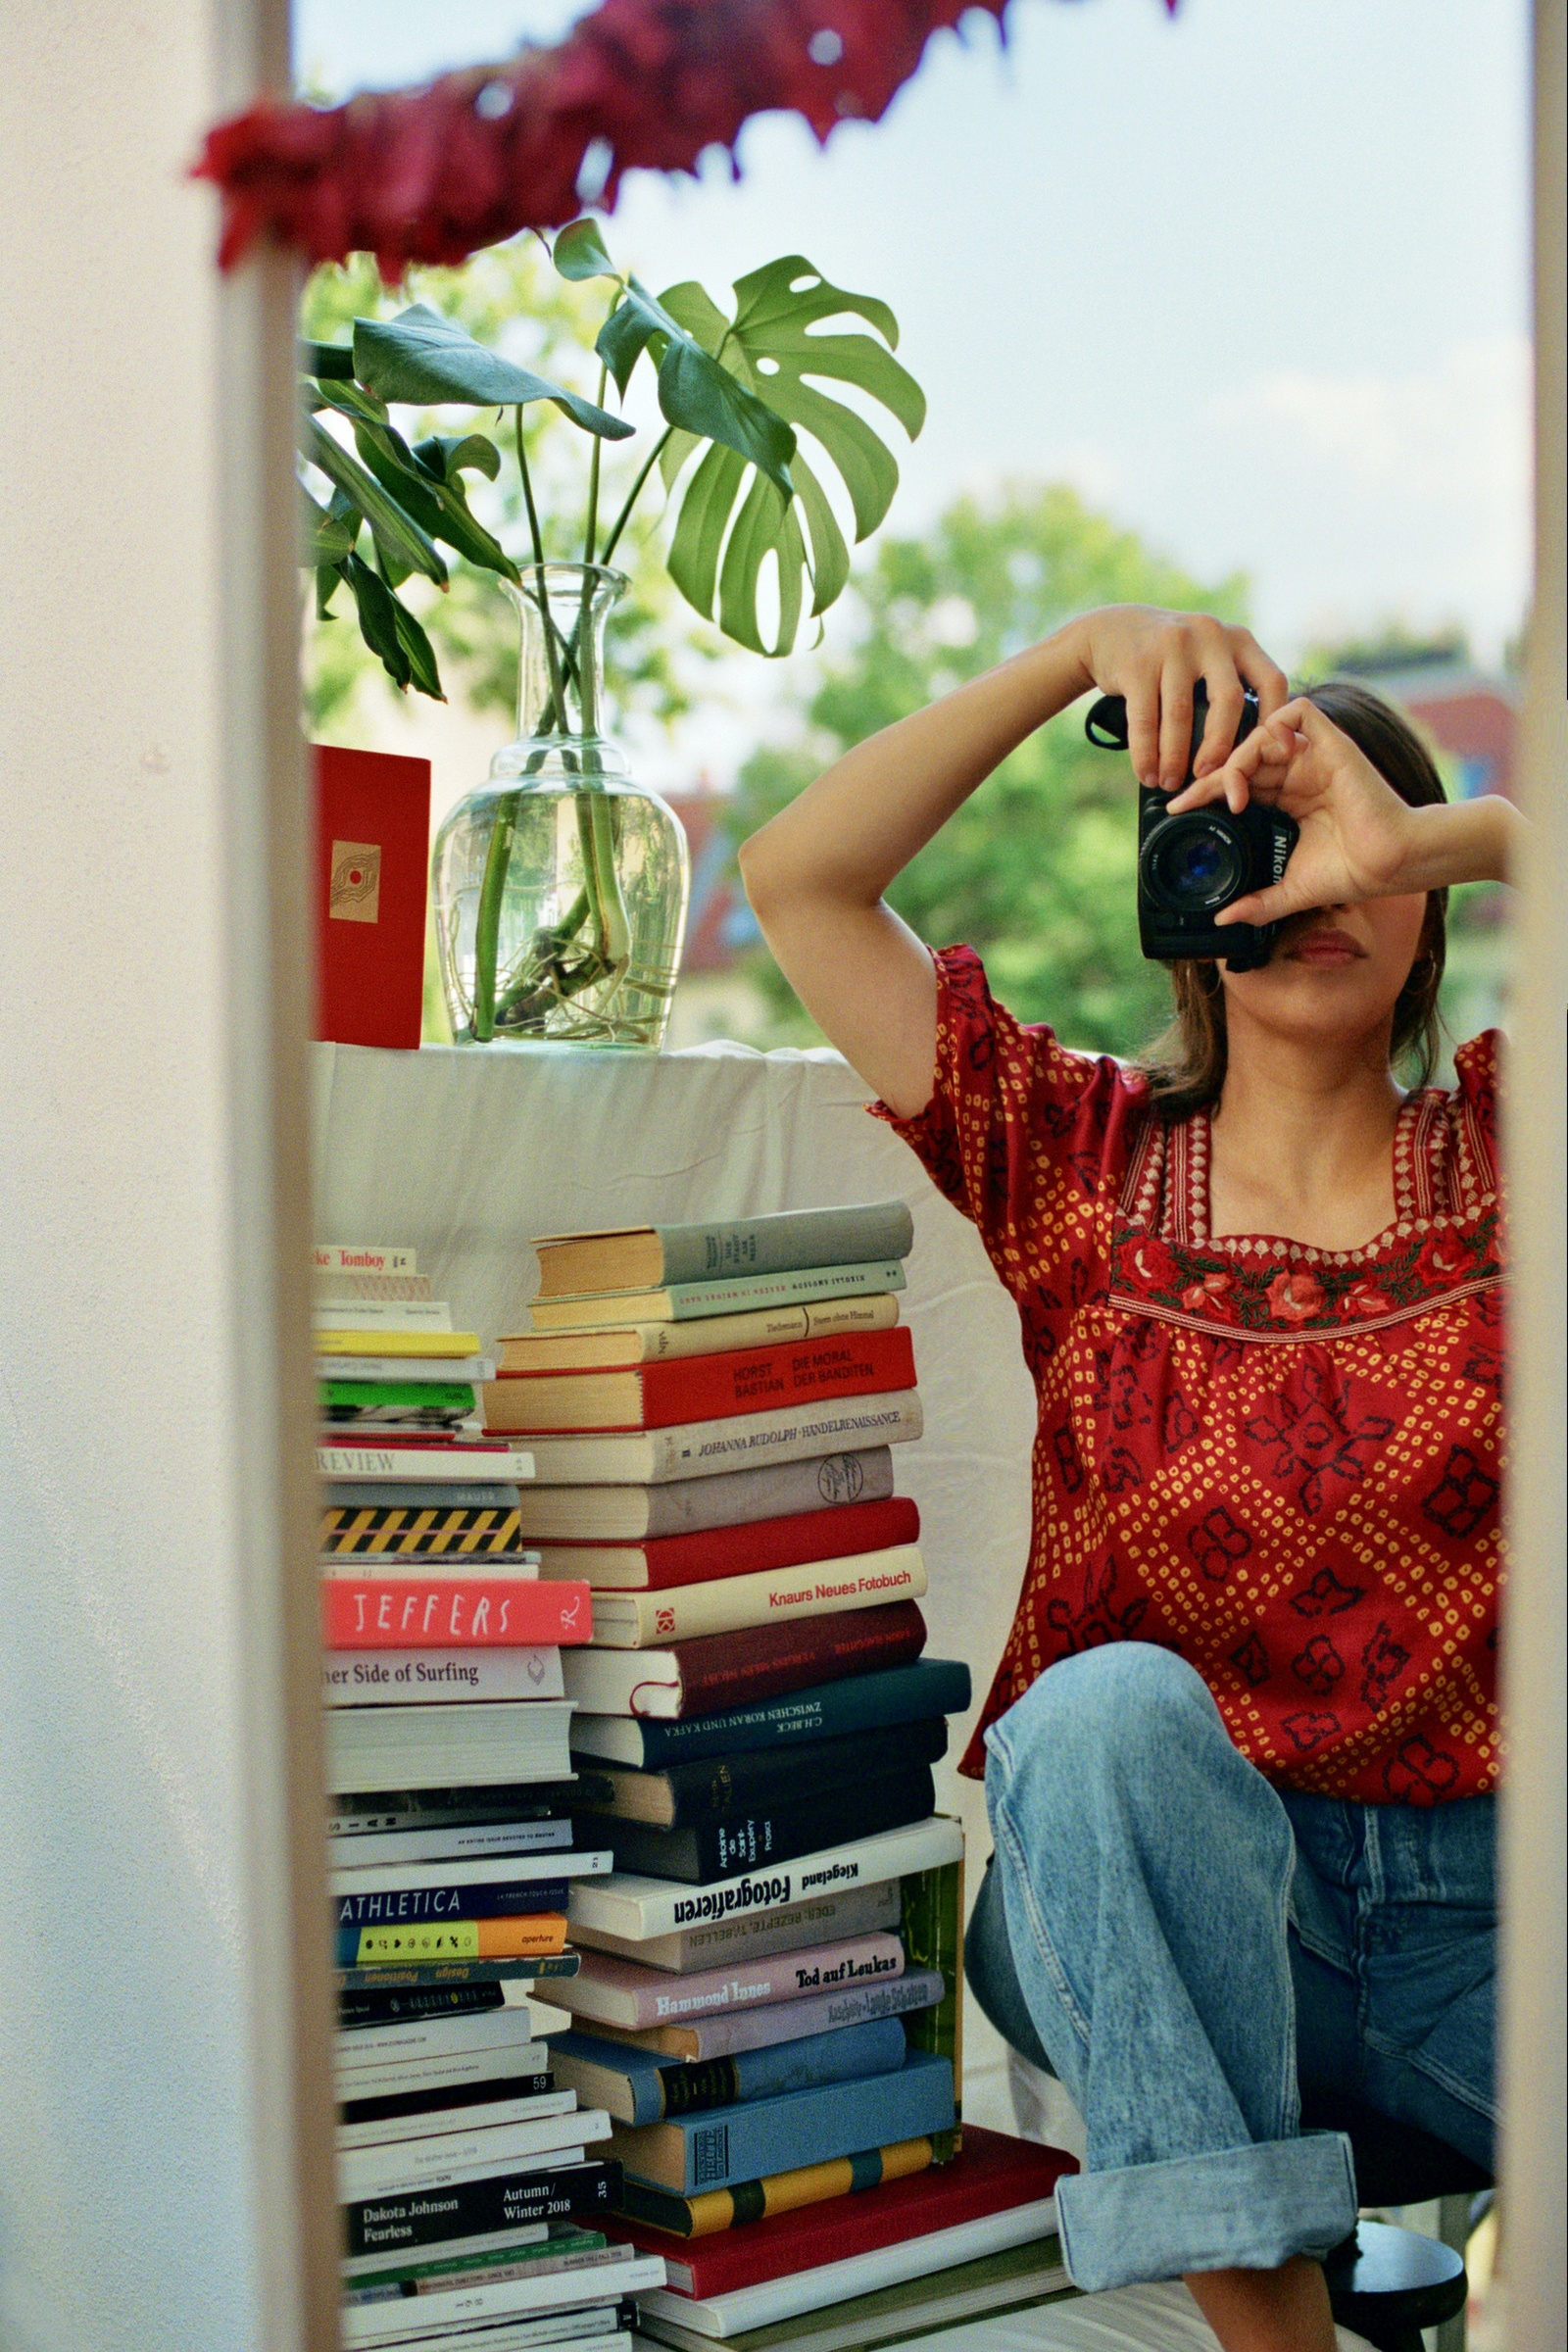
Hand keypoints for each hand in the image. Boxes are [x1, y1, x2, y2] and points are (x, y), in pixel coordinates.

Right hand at [1072, 607, 1290, 793]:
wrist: (1109, 631)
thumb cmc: (1168, 657)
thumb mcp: (1207, 654)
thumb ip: (1231, 683)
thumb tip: (1258, 745)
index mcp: (1237, 639)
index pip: (1271, 680)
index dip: (1274, 720)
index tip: (1271, 754)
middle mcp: (1209, 636)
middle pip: (1229, 700)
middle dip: (1220, 747)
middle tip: (1209, 777)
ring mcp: (1172, 646)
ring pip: (1182, 715)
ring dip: (1175, 759)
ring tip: (1170, 783)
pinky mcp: (1138, 663)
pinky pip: (1145, 720)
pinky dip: (1146, 754)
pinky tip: (1147, 774)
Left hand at [1164, 697, 1417, 925]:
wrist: (1390, 862)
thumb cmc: (1351, 872)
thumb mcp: (1290, 890)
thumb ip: (1257, 903)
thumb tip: (1224, 919)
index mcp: (1288, 802)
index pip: (1238, 785)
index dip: (1208, 792)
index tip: (1179, 809)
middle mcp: (1298, 776)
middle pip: (1243, 759)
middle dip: (1210, 776)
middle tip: (1189, 798)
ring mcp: (1314, 758)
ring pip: (1261, 736)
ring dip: (1238, 758)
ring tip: (1233, 793)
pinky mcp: (1332, 745)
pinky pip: (1298, 712)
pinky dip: (1274, 725)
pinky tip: (1266, 755)